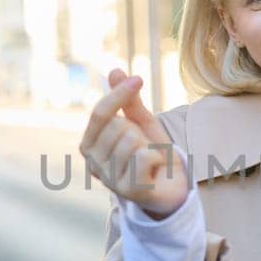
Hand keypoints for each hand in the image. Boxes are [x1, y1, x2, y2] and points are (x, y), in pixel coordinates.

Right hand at [78, 69, 189, 218]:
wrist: (171, 187)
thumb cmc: (151, 154)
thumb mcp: (141, 122)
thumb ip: (127, 100)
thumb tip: (114, 70)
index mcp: (90, 144)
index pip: (100, 113)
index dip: (119, 93)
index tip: (138, 79)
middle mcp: (93, 163)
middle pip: (118, 126)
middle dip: (139, 131)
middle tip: (145, 146)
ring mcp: (109, 179)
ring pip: (132, 141)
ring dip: (149, 146)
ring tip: (149, 158)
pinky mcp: (128, 191)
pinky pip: (143, 158)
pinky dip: (156, 158)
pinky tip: (154, 169)